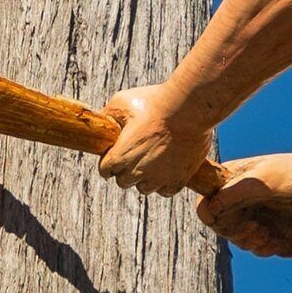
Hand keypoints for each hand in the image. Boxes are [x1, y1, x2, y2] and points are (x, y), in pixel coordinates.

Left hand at [98, 88, 216, 194]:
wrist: (188, 108)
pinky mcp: (177, 180)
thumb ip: (109, 116)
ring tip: (153, 160)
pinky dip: (165, 183)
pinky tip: (167, 168)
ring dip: (145, 178)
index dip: (110, 160)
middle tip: (136, 153)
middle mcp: (136, 172)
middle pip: (123, 181)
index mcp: (120, 156)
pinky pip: (165, 191)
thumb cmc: (154, 103)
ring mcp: (158, 179)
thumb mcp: (121, 102)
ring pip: (144, 188)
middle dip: (126, 169)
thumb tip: (103, 121)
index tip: (118, 152)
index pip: (105, 170)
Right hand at [194, 153, 291, 257]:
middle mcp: (239, 200)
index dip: (216, 220)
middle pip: (225, 231)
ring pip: (247, 243)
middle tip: (262, 232)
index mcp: (230, 182)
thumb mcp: (262, 181)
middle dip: (244, 236)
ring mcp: (256, 215)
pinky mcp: (273, 229)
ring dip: (263, 245)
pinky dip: (283, 247)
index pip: (205, 207)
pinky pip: (268, 248)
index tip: (238, 221)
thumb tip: (209, 209)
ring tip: (278, 237)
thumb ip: (233, 193)